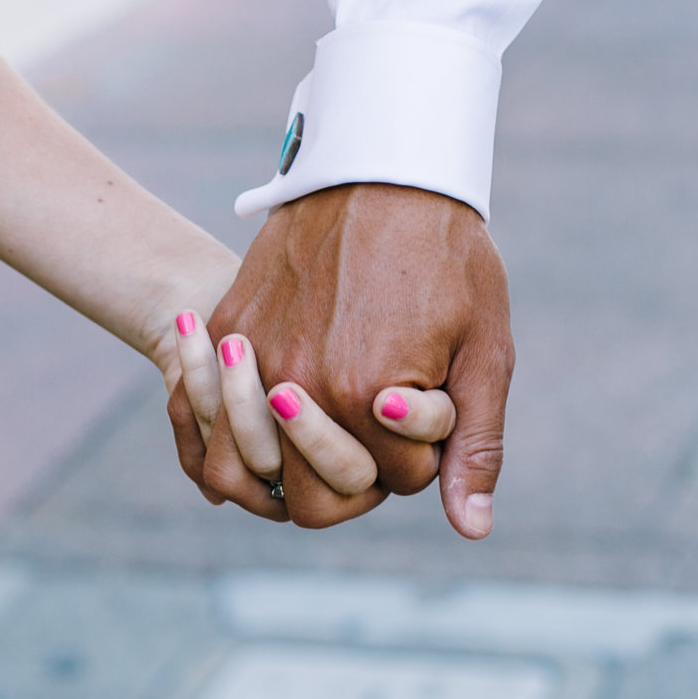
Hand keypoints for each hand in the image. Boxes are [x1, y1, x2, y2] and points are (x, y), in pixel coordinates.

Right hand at [171, 183, 510, 534]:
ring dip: (294, 455)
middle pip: (318, 497)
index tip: (430, 393)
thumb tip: (470, 529)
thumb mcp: (483, 351)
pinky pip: (214, 418)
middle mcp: (303, 386)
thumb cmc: (447, 258)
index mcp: (371, 396)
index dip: (420, 449)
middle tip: (382, 408)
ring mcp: (257, 360)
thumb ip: (475, 444)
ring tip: (326, 411)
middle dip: (359, 467)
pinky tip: (276, 395)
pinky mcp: (229, 332)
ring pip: (254, 469)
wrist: (382, 169)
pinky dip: (242, 424)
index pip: (394, 481)